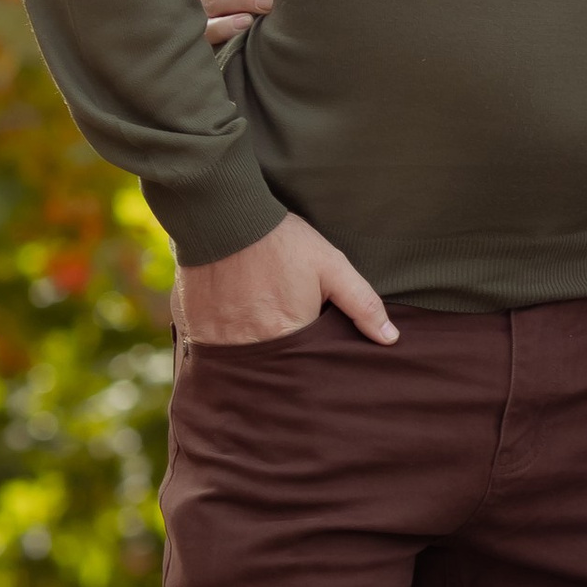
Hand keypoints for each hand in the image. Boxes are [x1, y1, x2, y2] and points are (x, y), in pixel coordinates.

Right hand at [175, 213, 397, 347]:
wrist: (223, 216)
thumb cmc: (281, 241)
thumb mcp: (331, 266)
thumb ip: (363, 304)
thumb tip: (390, 339)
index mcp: (289, 335)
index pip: (308, 367)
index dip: (314, 361)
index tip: (313, 349)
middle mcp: (253, 347)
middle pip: (274, 369)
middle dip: (284, 364)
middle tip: (285, 340)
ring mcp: (220, 341)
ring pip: (243, 365)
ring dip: (253, 357)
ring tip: (258, 336)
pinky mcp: (196, 330)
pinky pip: (212, 352)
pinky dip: (223, 346)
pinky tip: (231, 329)